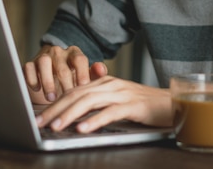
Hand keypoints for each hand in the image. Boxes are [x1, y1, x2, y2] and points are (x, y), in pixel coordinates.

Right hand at [23, 44, 107, 103]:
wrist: (53, 77)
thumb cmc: (73, 78)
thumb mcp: (86, 76)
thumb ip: (96, 73)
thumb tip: (101, 69)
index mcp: (74, 53)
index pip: (80, 59)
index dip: (82, 74)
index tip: (84, 87)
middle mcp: (59, 52)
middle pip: (62, 66)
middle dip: (65, 84)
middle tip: (68, 98)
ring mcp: (43, 56)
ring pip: (44, 63)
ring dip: (48, 82)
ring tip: (52, 97)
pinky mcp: (30, 64)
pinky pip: (28, 67)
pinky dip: (32, 78)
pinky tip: (37, 89)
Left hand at [35, 75, 172, 131]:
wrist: (172, 103)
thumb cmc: (145, 105)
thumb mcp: (119, 100)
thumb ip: (99, 101)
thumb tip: (76, 112)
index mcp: (106, 82)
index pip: (74, 91)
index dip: (55, 103)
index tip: (39, 117)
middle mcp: (112, 84)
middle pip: (77, 94)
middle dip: (56, 109)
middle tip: (40, 123)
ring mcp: (123, 94)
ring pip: (90, 101)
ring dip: (70, 114)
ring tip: (56, 126)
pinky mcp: (134, 106)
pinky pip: (111, 112)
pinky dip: (95, 120)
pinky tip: (83, 129)